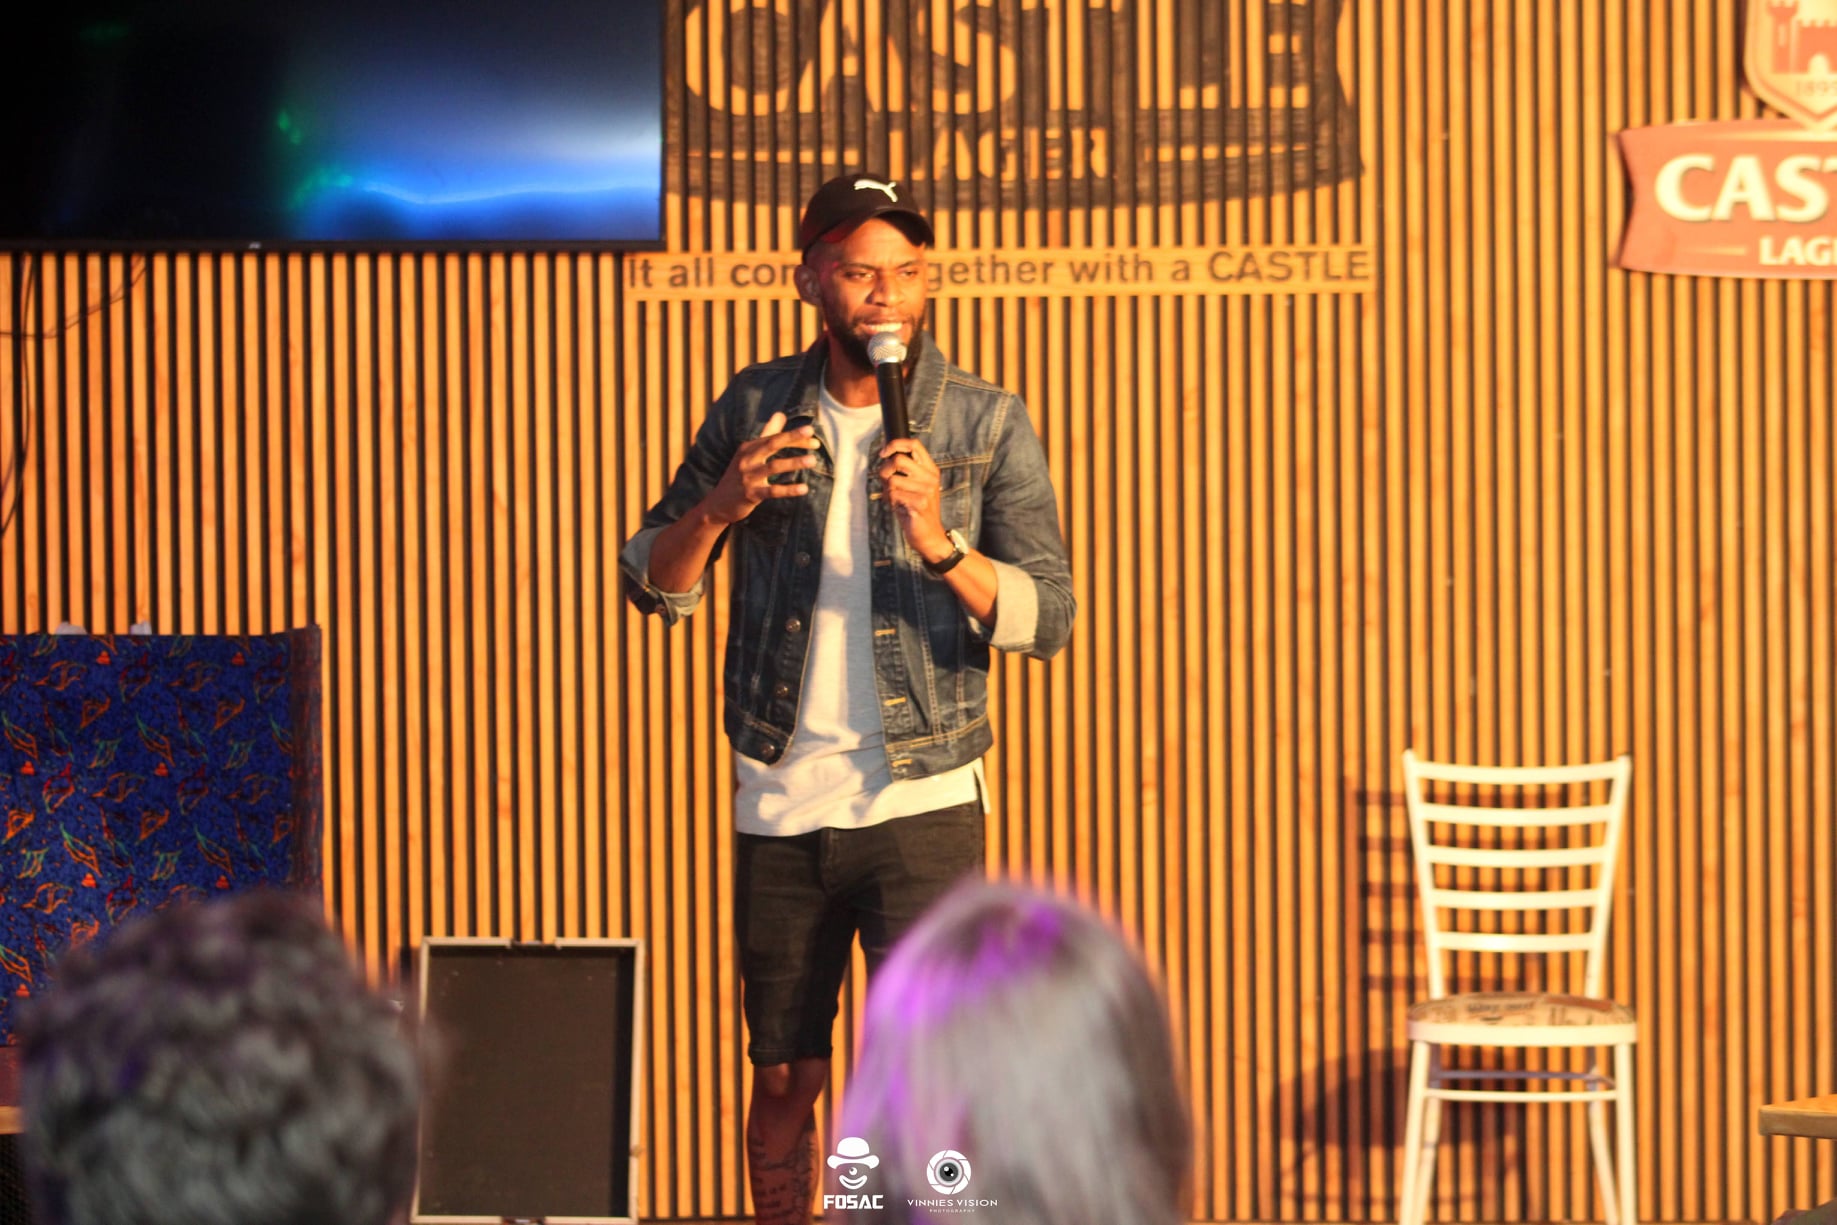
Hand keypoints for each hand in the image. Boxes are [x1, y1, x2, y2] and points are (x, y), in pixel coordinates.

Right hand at [703, 412, 819, 525]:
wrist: (719, 504)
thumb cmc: (740, 476)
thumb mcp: (750, 454)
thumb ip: (767, 434)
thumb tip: (780, 414)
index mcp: (748, 447)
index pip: (774, 437)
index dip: (794, 436)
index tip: (813, 434)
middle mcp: (747, 459)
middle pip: (771, 444)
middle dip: (792, 438)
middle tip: (813, 436)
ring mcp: (748, 477)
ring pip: (774, 467)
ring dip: (794, 463)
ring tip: (813, 460)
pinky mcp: (751, 494)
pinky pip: (772, 491)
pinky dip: (789, 489)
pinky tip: (804, 488)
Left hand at [877, 437, 950, 560]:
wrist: (930, 536)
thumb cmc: (917, 510)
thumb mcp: (914, 486)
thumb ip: (904, 471)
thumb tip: (884, 457)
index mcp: (930, 469)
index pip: (914, 444)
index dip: (895, 444)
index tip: (883, 453)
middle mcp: (930, 477)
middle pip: (898, 460)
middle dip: (884, 471)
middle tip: (886, 484)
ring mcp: (927, 490)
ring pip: (892, 480)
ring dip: (888, 491)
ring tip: (896, 499)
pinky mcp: (920, 503)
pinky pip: (894, 495)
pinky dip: (891, 502)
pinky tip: (899, 508)